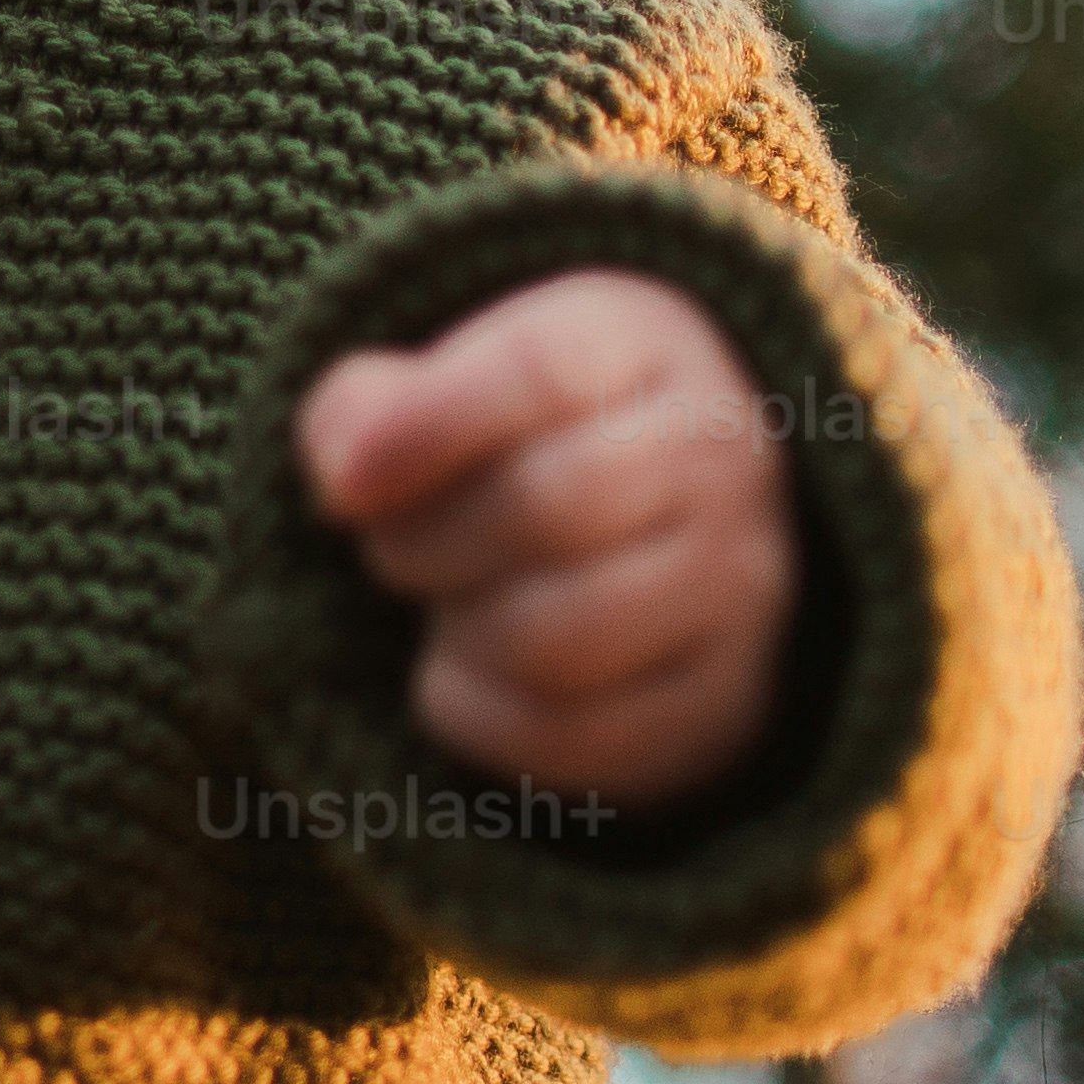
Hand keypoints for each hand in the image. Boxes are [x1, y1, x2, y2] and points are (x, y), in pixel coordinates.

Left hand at [295, 272, 803, 810]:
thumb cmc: (509, 445)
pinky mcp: (722, 701)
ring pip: (561, 639)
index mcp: (644, 347)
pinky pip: (573, 736)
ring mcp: (739, 587)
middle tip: (391, 544)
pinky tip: (465, 668)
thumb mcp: (433, 388)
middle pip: (547, 508)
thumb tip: (350, 478)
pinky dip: (478, 713)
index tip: (344, 484)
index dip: (424, 429)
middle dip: (424, 540)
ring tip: (445, 602)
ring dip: (458, 630)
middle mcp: (722, 460)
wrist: (646, 527)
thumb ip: (366, 409)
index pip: (541, 372)